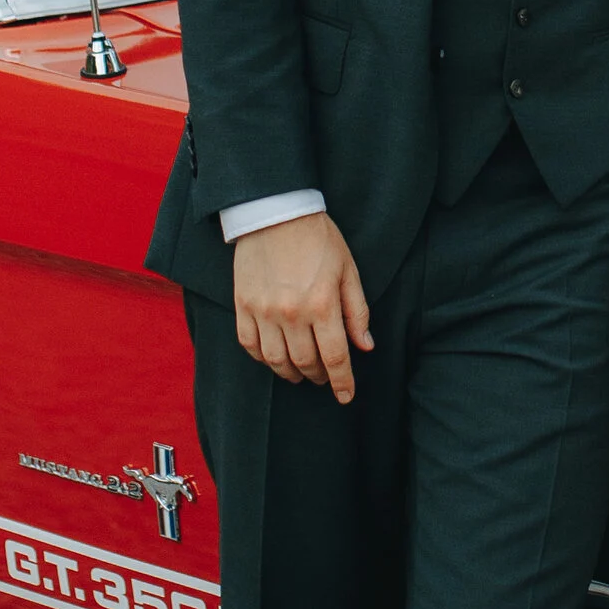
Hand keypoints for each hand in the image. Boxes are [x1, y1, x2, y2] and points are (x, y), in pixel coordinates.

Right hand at [232, 214, 373, 401]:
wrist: (276, 211)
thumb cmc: (318, 238)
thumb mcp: (347, 270)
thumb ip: (357, 311)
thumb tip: (365, 346)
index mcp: (322, 304)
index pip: (335, 357)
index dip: (342, 382)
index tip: (346, 397)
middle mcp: (291, 313)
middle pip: (306, 363)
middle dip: (319, 376)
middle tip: (325, 377)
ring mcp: (263, 311)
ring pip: (276, 361)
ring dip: (291, 373)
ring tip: (301, 373)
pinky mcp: (243, 305)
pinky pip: (250, 345)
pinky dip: (263, 359)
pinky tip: (275, 358)